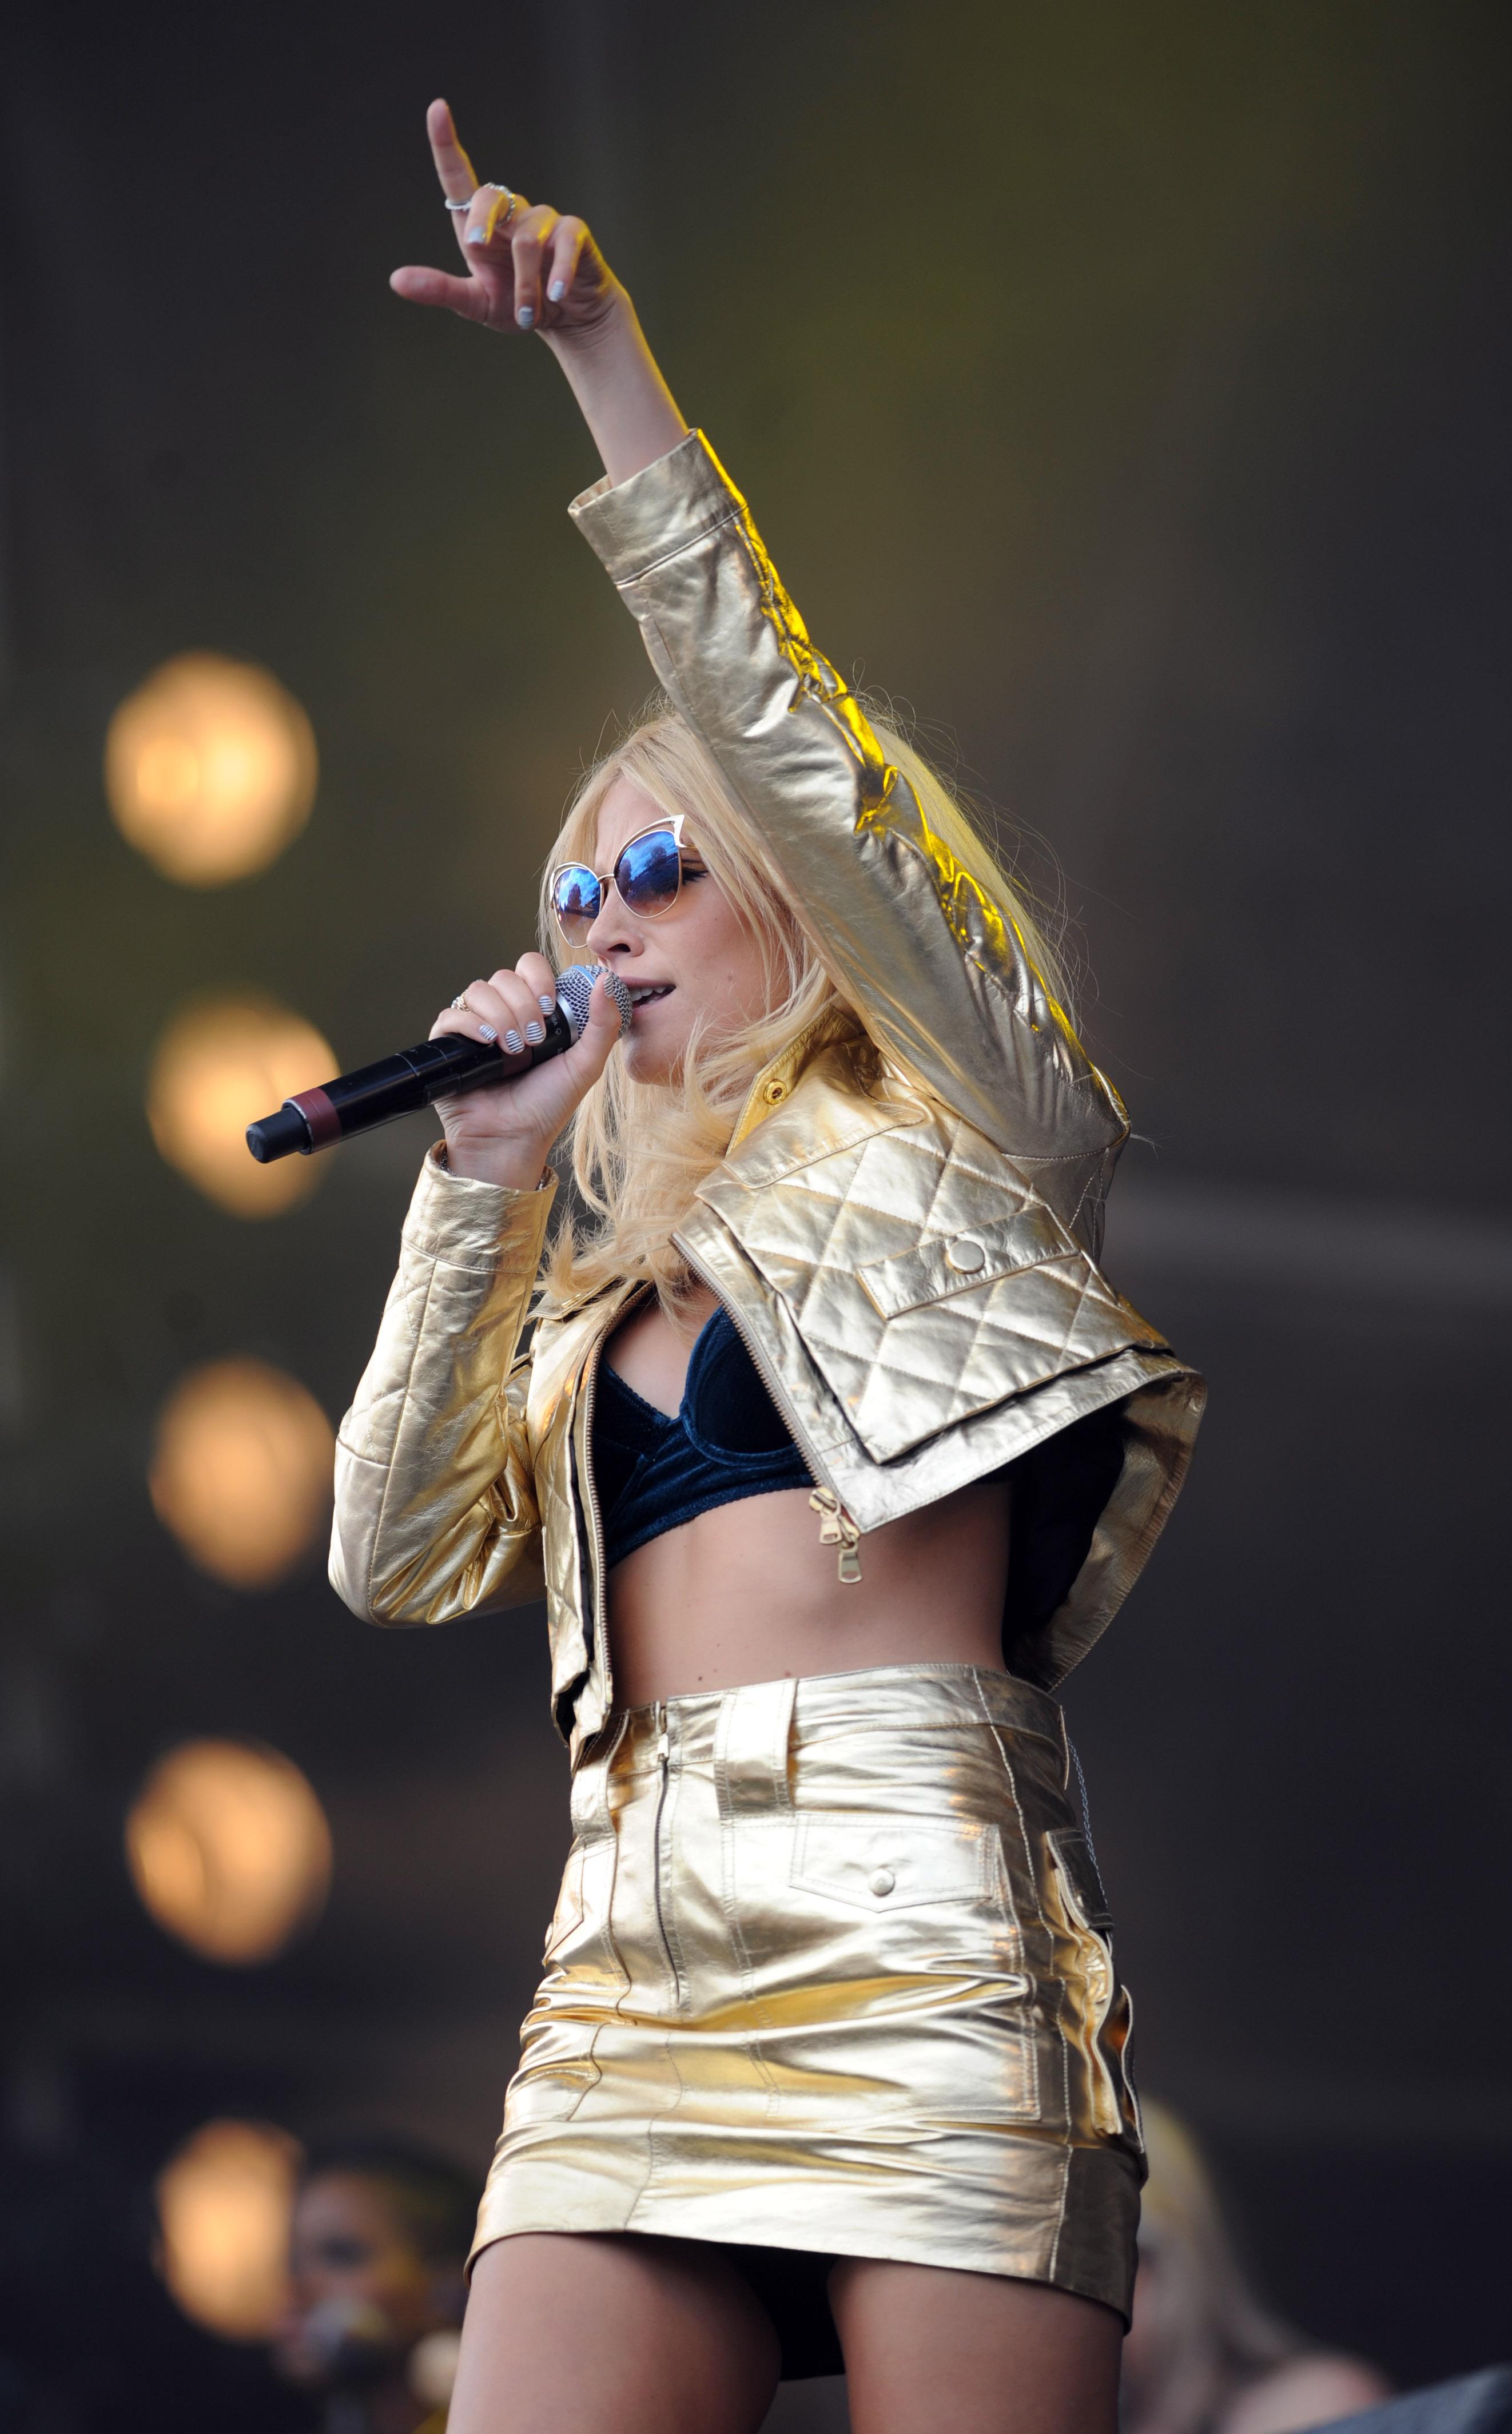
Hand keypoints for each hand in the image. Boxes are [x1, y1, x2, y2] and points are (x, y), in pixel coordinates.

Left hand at [390, 98, 620, 337]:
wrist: (567, 319)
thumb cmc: (519, 305)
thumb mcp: (476, 303)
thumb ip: (440, 289)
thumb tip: (396, 280)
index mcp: (480, 224)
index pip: (459, 176)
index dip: (445, 142)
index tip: (437, 107)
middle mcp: (510, 213)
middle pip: (490, 196)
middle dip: (481, 224)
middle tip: (475, 250)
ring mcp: (543, 219)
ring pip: (526, 240)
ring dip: (524, 284)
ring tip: (527, 316)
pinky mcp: (574, 232)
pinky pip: (563, 244)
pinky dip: (557, 273)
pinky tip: (555, 295)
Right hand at [429, 951, 622, 1188]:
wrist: (514, 1139)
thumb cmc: (548, 1106)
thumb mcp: (585, 1065)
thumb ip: (603, 1024)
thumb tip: (609, 980)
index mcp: (533, 1011)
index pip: (529, 967)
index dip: (538, 978)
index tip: (549, 1006)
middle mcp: (503, 1014)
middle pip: (503, 977)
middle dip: (521, 1005)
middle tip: (533, 1040)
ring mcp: (474, 1028)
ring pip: (477, 991)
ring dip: (499, 1015)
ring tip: (512, 1049)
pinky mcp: (448, 1045)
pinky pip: (450, 1016)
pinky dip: (469, 1025)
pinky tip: (486, 1044)